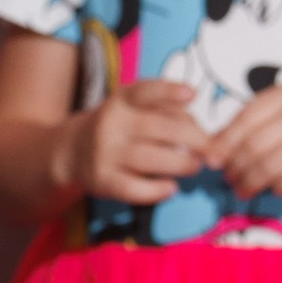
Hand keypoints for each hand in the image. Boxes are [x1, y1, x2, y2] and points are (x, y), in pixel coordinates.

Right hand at [64, 79, 206, 207]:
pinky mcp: (102, 181)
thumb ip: (164, 111)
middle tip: (210, 149)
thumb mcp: (132, 108)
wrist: (71, 151)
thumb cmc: (118, 128)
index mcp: (122, 100)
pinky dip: (157, 190)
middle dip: (194, 139)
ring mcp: (106, 153)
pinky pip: (134, 188)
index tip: (192, 95)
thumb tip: (201, 132)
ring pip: (151, 159)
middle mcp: (112, 124)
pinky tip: (171, 188)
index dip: (170, 92)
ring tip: (195, 166)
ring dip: (181, 164)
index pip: (147, 91)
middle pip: (160, 128)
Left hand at [212, 81, 281, 202]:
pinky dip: (276, 188)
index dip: (225, 141)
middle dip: (236, 166)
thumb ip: (255, 125)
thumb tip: (213, 150)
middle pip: (256, 144)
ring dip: (250, 182)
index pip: (248, 117)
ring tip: (242, 189)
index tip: (212, 160)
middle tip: (229, 179)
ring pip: (269, 165)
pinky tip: (274, 189)